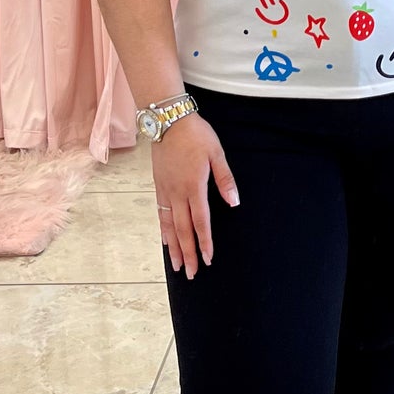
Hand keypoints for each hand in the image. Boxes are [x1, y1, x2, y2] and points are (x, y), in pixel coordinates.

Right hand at [152, 116, 238, 277]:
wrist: (168, 120)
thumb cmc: (196, 135)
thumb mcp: (217, 153)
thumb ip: (225, 180)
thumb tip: (234, 202)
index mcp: (194, 187)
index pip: (200, 222)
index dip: (204, 242)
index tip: (207, 259)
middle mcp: (177, 193)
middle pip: (182, 230)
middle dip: (187, 253)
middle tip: (190, 273)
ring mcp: (166, 190)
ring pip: (168, 225)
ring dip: (173, 247)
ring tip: (175, 265)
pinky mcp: (159, 185)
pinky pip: (160, 213)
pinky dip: (163, 229)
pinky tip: (165, 239)